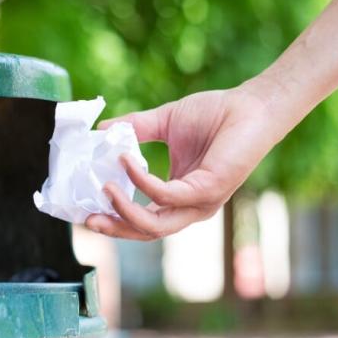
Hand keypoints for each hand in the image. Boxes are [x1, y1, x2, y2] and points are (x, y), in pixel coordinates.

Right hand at [85, 83, 283, 239]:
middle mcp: (189, 206)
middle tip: (88, 219)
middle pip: (146, 232)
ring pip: (156, 225)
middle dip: (115, 229)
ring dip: (125, 211)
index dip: (115, 219)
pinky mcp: (209, 189)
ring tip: (105, 188)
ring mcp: (200, 202)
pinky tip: (126, 161)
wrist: (250, 105)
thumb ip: (134, 129)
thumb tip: (101, 130)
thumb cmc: (214, 114)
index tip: (87, 209)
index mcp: (178, 196)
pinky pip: (167, 195)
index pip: (143, 220)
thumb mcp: (163, 123)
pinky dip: (142, 181)